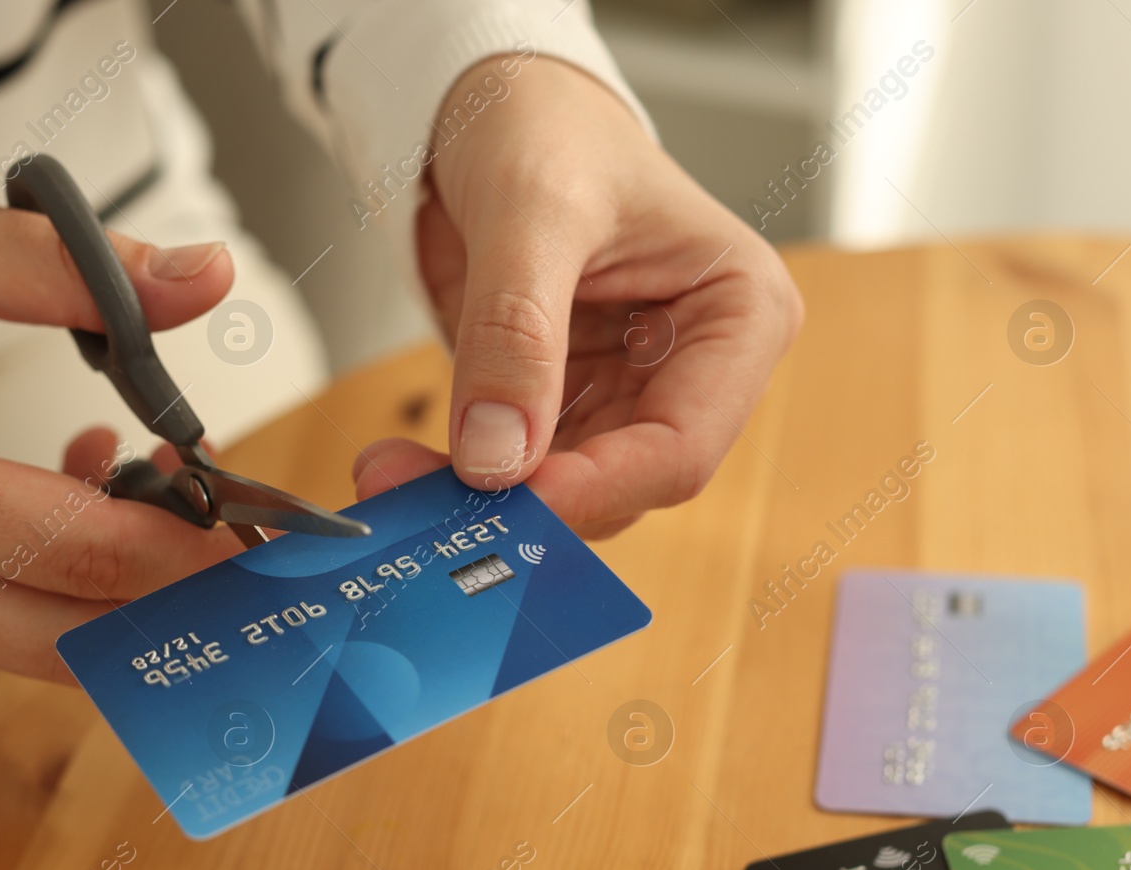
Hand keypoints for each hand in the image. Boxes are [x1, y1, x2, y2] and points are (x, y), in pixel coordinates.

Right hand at [0, 197, 239, 681]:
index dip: (177, 541)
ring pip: (50, 649)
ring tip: (158, 492)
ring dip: (127, 589)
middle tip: (237, 532)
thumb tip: (202, 279)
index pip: (69, 547)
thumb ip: (67, 266)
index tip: (245, 516)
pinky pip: (7, 637)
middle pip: (75, 629)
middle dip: (175, 586)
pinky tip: (79, 503)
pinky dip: (66, 589)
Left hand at [352, 56, 802, 536]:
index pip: (684, 444)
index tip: (509, 499)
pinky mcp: (567, 403)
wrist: (494, 106)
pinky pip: (521, 470)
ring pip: (565, 490)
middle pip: (621, 482)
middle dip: (524, 502)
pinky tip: (404, 466)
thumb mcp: (531, 208)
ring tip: (391, 474)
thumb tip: (497, 455)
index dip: (598, 486)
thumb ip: (516, 330)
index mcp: (739, 314)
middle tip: (421, 500)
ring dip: (480, 501)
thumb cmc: (546, 124)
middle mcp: (695, 368)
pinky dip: (462, 480)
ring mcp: (630, 392)